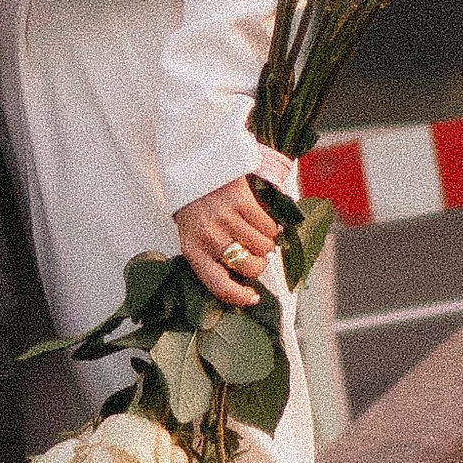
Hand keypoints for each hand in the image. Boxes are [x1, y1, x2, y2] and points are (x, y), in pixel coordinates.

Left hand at [175, 179, 275, 305]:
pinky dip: (270, 229)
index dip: (240, 297)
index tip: (253, 298)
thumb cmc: (193, 205)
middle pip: (248, 268)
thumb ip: (210, 257)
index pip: (219, 286)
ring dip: (265, 245)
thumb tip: (241, 281)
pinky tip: (259, 221)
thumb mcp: (192, 235)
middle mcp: (209, 237)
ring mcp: (226, 219)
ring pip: (263, 248)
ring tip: (256, 235)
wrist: (192, 164)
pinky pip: (269, 227)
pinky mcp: (242, 201)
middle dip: (258, 266)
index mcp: (193, 250)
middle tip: (255, 256)